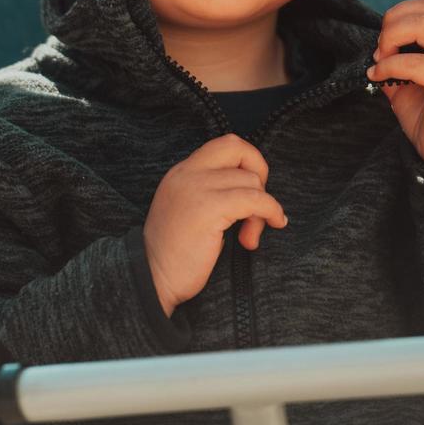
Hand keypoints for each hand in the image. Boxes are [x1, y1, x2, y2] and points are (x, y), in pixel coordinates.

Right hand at [143, 134, 288, 316]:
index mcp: (181, 172)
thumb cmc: (173, 255)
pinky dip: (271, 210)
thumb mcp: (186, 210)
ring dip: (263, 208)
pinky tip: (272, 224)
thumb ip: (210, 192)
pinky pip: (255, 199)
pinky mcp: (209, 208)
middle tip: (259, 202)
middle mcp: (187, 173)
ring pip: (251, 180)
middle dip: (260, 170)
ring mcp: (197, 188)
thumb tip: (250, 189)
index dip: (247, 162)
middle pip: (237, 147)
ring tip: (250, 234)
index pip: (224, 145)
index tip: (251, 191)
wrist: (151, 279)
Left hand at [367, 0, 423, 174]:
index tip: (385, 41)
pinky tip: (380, 77)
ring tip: (382, 58)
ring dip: (393, 36)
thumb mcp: (410, 84)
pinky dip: (391, 65)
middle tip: (380, 48)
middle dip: (394, 22)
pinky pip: (417, 62)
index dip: (402, 14)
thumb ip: (397, 61)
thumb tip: (375, 49)